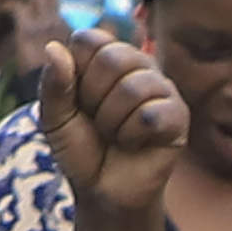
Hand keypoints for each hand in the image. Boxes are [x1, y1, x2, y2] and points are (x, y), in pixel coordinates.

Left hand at [26, 24, 185, 230]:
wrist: (104, 191)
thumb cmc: (80, 148)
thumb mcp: (54, 118)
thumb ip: (53, 85)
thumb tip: (54, 48)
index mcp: (106, 56)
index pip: (88, 39)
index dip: (75, 74)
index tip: (77, 100)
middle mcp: (137, 65)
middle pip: (111, 58)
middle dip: (93, 98)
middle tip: (97, 121)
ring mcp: (161, 88)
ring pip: (133, 88)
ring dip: (112, 122)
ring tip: (115, 134)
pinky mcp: (178, 115)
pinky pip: (153, 115)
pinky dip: (133, 136)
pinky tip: (135, 143)